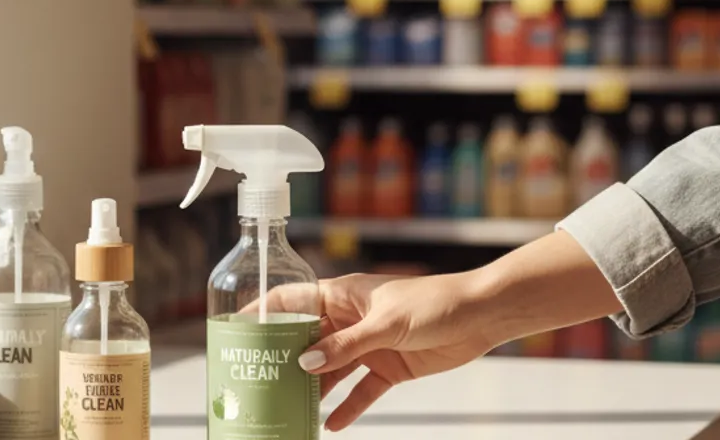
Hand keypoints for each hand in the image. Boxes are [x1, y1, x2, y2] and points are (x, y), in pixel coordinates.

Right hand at [254, 272, 498, 431]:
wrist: (481, 316)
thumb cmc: (433, 302)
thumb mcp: (384, 324)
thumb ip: (345, 346)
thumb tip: (306, 364)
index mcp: (342, 296)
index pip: (292, 300)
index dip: (264, 311)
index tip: (238, 328)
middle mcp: (349, 320)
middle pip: (307, 341)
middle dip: (285, 360)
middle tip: (260, 381)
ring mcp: (368, 345)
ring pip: (331, 370)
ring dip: (315, 389)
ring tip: (291, 409)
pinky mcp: (389, 368)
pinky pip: (361, 391)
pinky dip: (348, 407)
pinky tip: (332, 424)